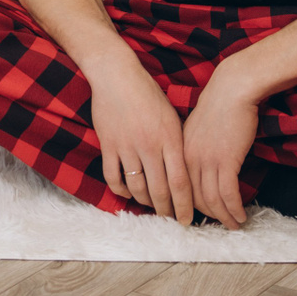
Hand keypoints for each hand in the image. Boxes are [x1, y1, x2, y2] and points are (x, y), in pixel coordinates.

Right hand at [87, 56, 193, 224]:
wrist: (116, 75)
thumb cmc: (148, 93)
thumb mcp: (172, 116)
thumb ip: (178, 144)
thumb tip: (186, 170)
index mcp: (170, 139)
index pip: (181, 182)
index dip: (185, 205)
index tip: (188, 219)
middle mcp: (150, 146)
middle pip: (160, 190)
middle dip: (168, 210)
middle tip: (173, 220)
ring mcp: (127, 146)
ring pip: (137, 187)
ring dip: (145, 202)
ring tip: (152, 207)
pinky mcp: (108, 145)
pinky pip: (113, 177)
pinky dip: (121, 190)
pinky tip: (128, 192)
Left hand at [181, 64, 260, 227]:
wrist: (232, 89)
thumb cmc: (218, 107)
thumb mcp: (196, 130)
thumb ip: (193, 149)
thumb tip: (198, 169)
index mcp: (178, 151)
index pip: (178, 187)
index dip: (187, 205)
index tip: (195, 217)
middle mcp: (188, 158)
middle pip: (192, 198)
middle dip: (205, 216)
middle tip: (217, 226)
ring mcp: (206, 160)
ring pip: (211, 200)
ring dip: (224, 217)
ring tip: (233, 225)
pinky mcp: (226, 160)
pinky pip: (228, 194)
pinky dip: (234, 209)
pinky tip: (241, 216)